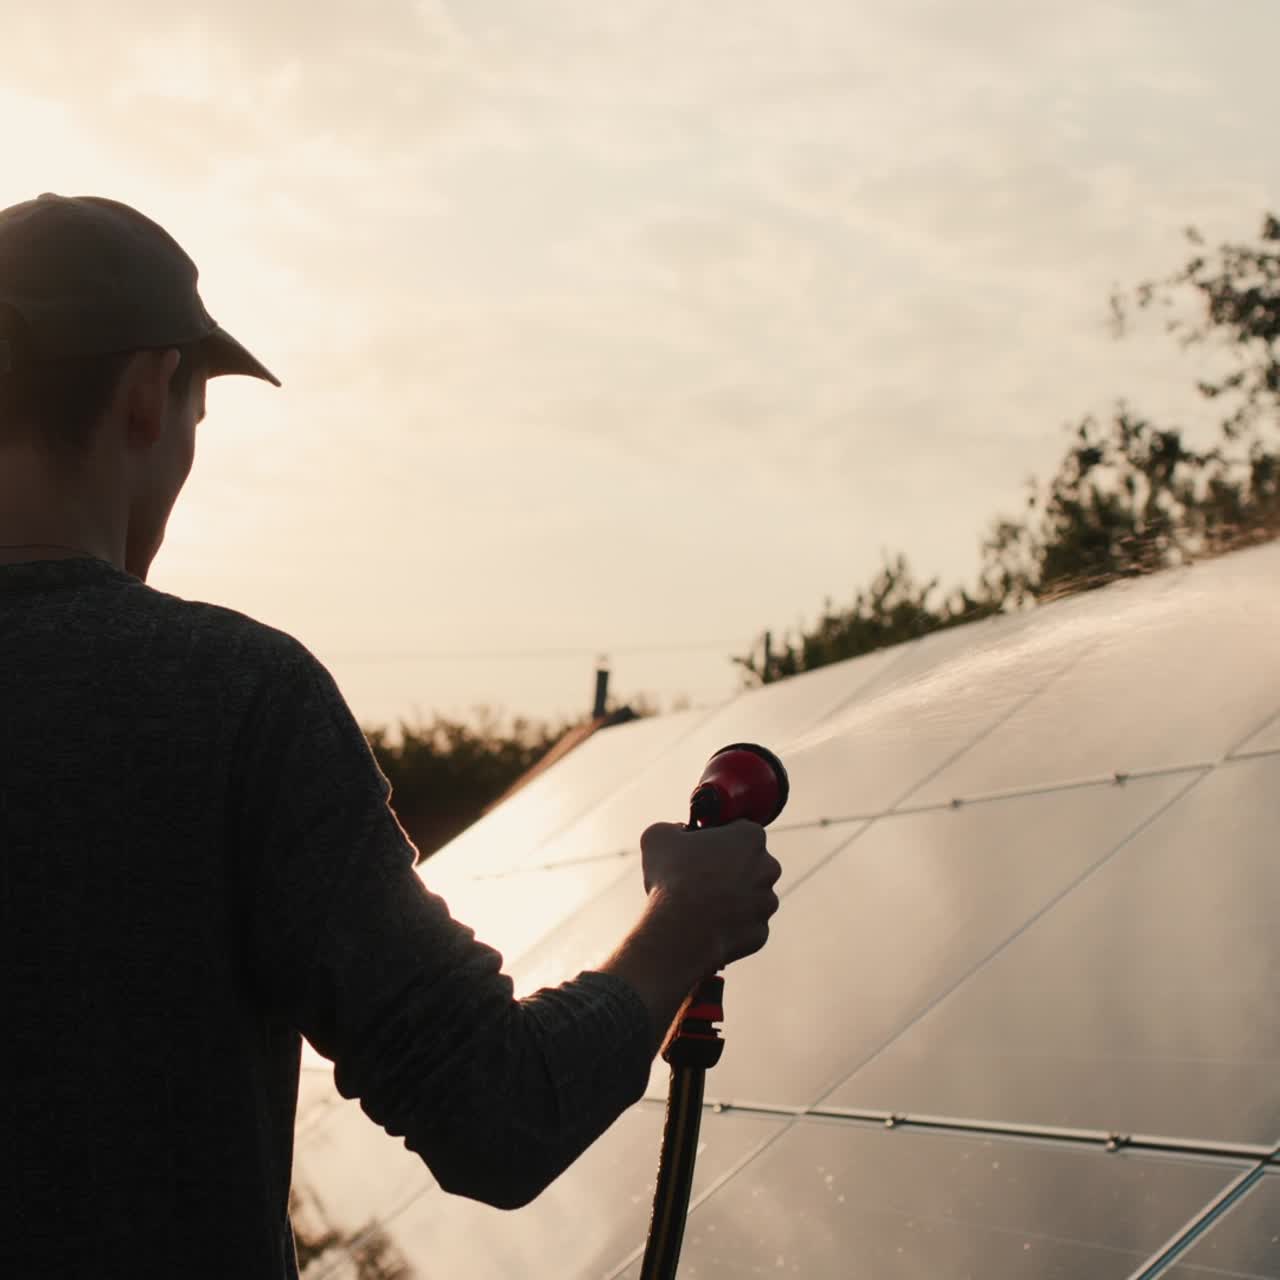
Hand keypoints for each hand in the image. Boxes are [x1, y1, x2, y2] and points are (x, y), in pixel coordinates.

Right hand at [640, 820, 781, 968]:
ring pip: (751, 898)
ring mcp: (767, 903)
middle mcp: (768, 868)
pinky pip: (746, 927)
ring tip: (701, 907)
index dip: (719, 839)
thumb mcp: (658, 836)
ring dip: (732, 900)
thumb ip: (674, 828)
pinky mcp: (760, 933)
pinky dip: (730, 927)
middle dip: (731, 870)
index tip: (701, 850)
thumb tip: (677, 834)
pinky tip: (708, 928)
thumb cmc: (672, 877)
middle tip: (700, 879)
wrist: (680, 931)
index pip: (741, 831)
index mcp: (750, 837)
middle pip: (752, 865)